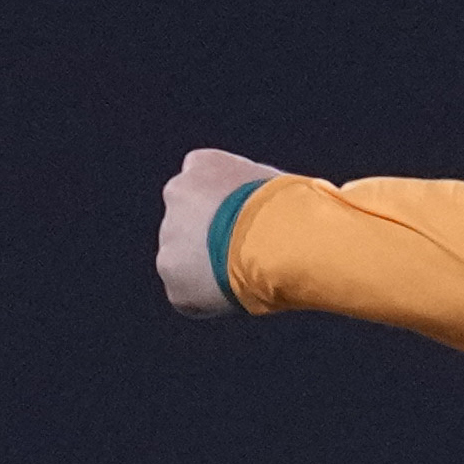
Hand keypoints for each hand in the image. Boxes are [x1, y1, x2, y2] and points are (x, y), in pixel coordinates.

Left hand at [154, 148, 281, 317]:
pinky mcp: (174, 280)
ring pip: (185, 259)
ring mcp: (169, 238)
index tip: (248, 223)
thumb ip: (258, 198)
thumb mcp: (278, 189)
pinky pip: (190, 294)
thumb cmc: (294, 211)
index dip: (226, 208)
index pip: (204, 184)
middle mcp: (176, 193)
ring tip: (248, 276)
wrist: (280, 239)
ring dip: (209, 269)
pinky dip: (209, 299)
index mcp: (202, 165)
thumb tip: (275, 213)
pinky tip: (238, 294)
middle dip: (210, 238)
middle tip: (248, 255)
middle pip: (189, 222)